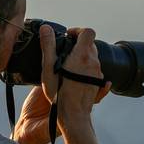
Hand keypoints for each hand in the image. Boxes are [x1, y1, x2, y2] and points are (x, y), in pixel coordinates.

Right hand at [12, 24, 110, 143]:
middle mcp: (93, 62)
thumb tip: (46, 28)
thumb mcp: (48, 67)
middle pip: (90, 44)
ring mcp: (97, 73)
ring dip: (82, 57)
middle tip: (65, 51)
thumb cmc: (59, 92)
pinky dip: (86, 69)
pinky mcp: (98, 83)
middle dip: (78, 44)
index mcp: (82, 55)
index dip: (78, 30)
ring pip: (92, 58)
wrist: (73, 115)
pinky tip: (76, 76)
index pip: (88, 32)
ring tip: (67, 66)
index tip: (68, 36)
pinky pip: (94, 71)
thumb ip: (48, 45)